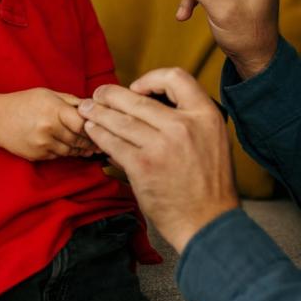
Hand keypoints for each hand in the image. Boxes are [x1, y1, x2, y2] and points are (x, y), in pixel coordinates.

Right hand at [0, 88, 94, 160]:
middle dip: (91, 141)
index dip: (93, 126)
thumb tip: (91, 107)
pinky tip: (73, 149)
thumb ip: (71, 101)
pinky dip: (66, 153)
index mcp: (54, 110)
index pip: (83, 123)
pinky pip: (58, 156)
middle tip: (101, 141)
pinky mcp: (38, 155)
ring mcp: (43, 144)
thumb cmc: (24, 102)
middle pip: (78, 139)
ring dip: (81, 150)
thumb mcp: (48, 94)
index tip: (100, 126)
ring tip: (90, 148)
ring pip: (70, 151)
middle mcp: (49, 129)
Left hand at [80, 68, 238, 253]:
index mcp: (206, 115)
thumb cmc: (210, 184)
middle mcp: (184, 126)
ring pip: (120, 120)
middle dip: (111, 95)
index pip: (177, 78)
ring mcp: (162, 146)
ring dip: (98, 113)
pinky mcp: (143, 167)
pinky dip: (99, 135)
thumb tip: (146, 109)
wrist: (210, 222)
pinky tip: (92, 132)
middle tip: (98, 94)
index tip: (137, 88)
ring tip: (87, 110)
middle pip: (138, 99)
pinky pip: (113, 143)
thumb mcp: (213, 141)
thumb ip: (188, 122)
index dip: (152, 78)